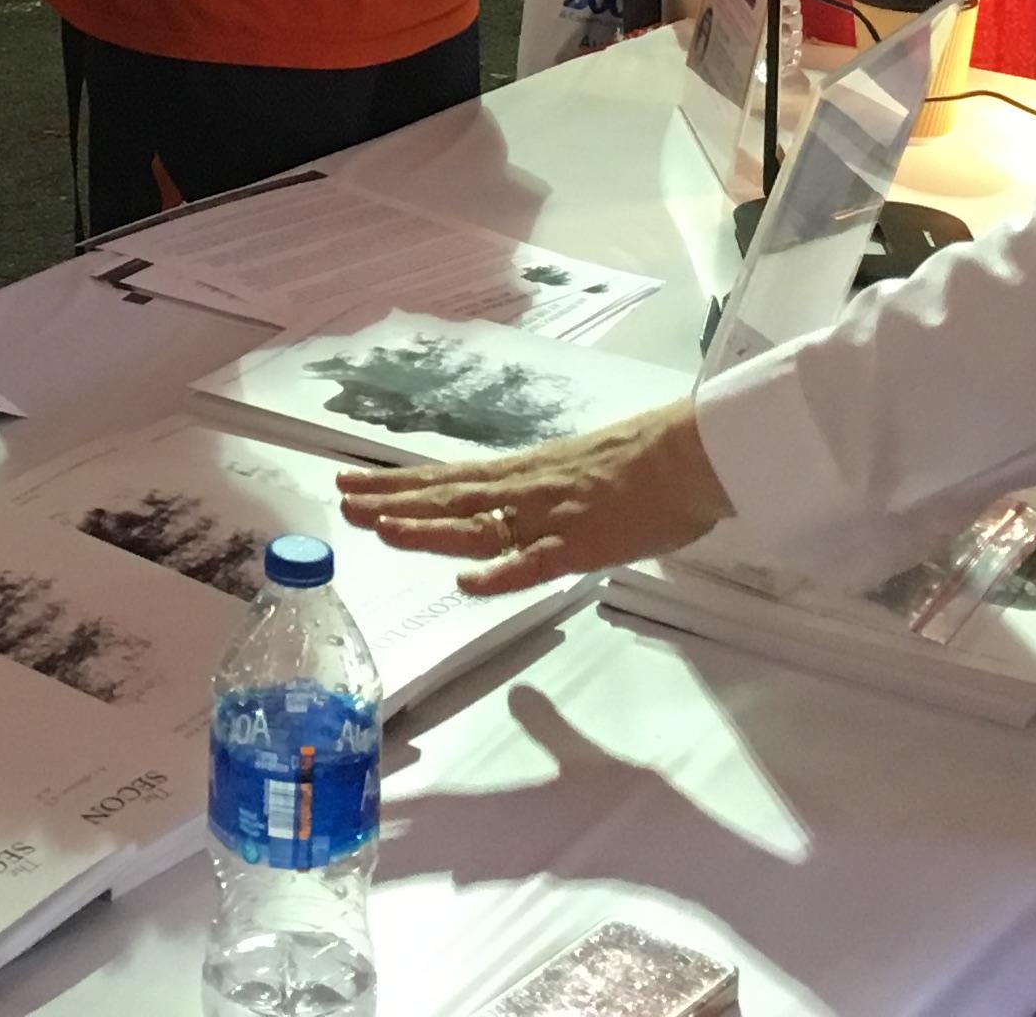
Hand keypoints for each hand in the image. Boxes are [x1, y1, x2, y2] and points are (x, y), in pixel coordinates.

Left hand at [333, 400, 732, 595]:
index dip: (398, 484)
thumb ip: (539, 491)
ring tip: (381, 529)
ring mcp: (551, 516)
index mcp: (524, 472)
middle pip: (448, 497)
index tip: (352, 485)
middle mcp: (525, 489)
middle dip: (393, 501)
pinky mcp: (583, 543)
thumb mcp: (574, 470)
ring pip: (478, 525)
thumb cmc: (644, 461)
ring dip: (429, 528)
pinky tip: (466, 582)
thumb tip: (511, 509)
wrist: (692, 454)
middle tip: (343, 503)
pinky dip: (501, 574)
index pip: (448, 479)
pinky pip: (536, 563)